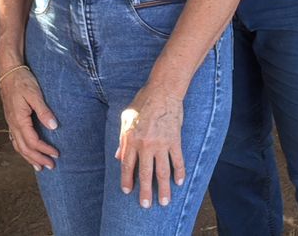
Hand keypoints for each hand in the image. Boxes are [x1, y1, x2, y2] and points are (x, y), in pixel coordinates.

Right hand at [0, 64, 58, 169]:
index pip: (32, 141)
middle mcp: (13, 124)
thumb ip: (44, 111)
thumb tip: (54, 127)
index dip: (45, 150)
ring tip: (38, 166)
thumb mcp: (35, 94)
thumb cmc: (22, 81)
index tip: (56, 154)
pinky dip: (22, 149)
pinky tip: (26, 151)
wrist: (8, 71)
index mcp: (19, 119)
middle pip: (24, 148)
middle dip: (37, 159)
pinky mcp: (11, 119)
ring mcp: (10, 122)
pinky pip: (15, 139)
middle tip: (50, 166)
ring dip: (29, 157)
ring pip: (18, 146)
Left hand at [116, 84, 184, 209]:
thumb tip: (117, 157)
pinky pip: (178, 160)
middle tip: (146, 205)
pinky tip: (179, 182)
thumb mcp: (126, 118)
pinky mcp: (175, 140)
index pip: (127, 165)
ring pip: (162, 172)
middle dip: (144, 191)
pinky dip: (179, 172)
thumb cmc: (143, 102)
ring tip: (164, 201)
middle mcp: (145, 145)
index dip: (127, 180)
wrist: (163, 91)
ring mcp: (161, 144)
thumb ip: (122, 139)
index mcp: (131, 139)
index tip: (127, 191)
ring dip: (163, 189)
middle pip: (144, 173)